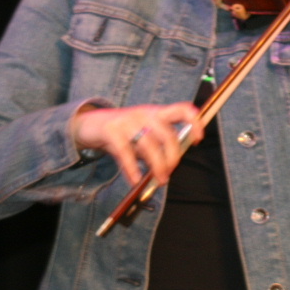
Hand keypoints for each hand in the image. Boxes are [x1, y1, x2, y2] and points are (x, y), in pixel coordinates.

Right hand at [69, 102, 204, 185]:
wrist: (90, 124)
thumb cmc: (124, 133)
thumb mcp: (143, 134)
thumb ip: (157, 147)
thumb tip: (169, 169)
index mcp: (158, 113)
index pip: (182, 110)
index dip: (194, 123)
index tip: (198, 141)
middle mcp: (145, 113)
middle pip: (167, 134)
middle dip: (172, 156)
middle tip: (170, 172)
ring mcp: (128, 120)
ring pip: (149, 145)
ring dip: (157, 165)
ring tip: (159, 180)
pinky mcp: (111, 130)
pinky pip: (125, 152)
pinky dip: (132, 168)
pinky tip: (135, 180)